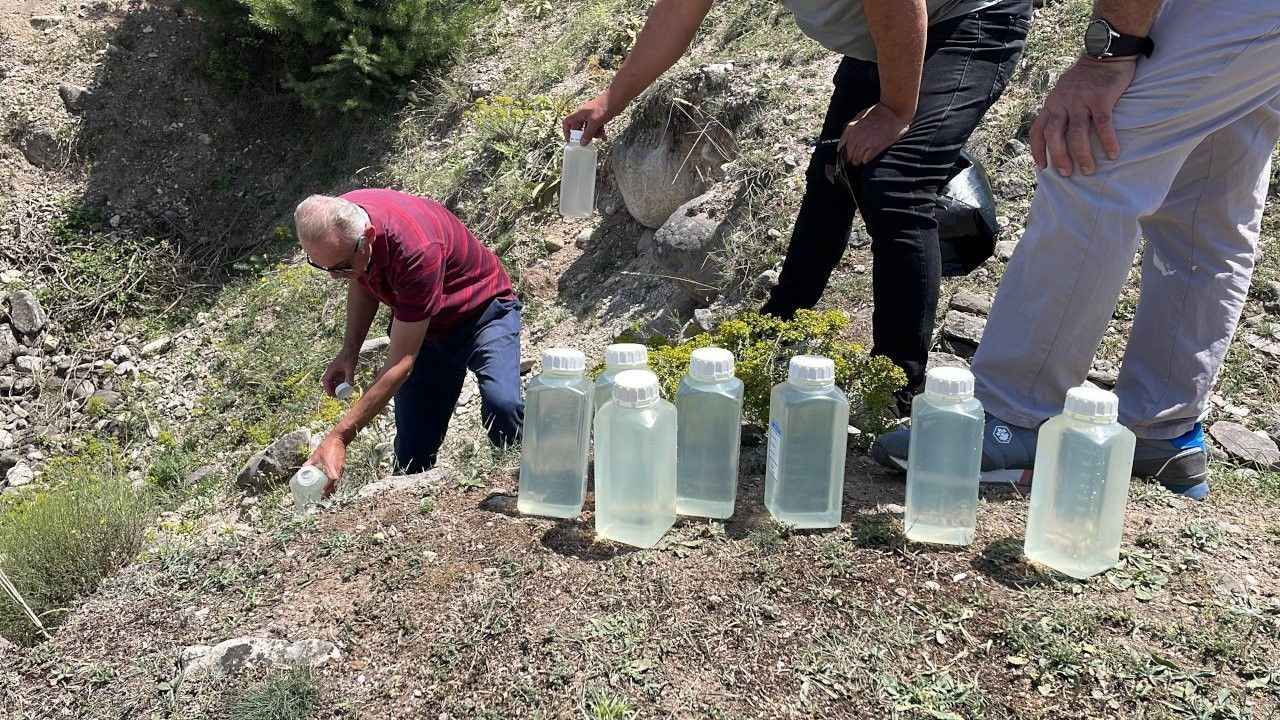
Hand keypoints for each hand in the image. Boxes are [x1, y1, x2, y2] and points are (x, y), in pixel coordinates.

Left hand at [307, 433, 346, 497]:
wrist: (340, 439)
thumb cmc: (329, 446)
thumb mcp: (317, 454)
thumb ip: (311, 462)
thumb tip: (303, 467)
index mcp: (332, 468)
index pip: (331, 483)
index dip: (327, 490)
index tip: (321, 495)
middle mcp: (338, 470)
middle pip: (335, 485)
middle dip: (329, 492)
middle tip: (322, 497)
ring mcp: (341, 469)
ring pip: (337, 482)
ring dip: (332, 488)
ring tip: (325, 493)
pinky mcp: (342, 467)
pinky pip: (338, 477)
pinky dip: (334, 482)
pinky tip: (329, 483)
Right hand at [322, 353, 355, 396]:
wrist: (352, 349)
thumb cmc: (350, 357)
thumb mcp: (350, 368)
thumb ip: (349, 377)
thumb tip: (350, 387)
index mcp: (331, 370)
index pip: (325, 381)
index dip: (327, 389)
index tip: (331, 395)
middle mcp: (331, 371)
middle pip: (328, 383)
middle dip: (331, 390)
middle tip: (337, 396)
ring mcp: (335, 371)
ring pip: (332, 382)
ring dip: (335, 388)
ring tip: (342, 394)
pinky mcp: (339, 371)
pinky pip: (337, 379)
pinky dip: (340, 384)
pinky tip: (346, 387)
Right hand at [562, 94, 616, 144]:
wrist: (617, 99)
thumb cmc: (604, 107)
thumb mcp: (595, 122)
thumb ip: (588, 133)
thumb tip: (582, 143)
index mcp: (579, 114)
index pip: (567, 122)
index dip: (567, 132)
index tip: (571, 141)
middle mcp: (583, 115)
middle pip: (578, 128)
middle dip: (583, 136)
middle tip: (587, 143)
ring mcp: (591, 116)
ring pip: (588, 129)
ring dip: (593, 134)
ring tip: (600, 136)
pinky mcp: (599, 117)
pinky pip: (596, 127)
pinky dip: (599, 132)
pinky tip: (605, 136)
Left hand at [839, 103, 912, 165]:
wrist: (892, 110)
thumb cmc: (877, 111)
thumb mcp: (859, 115)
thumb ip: (851, 125)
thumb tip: (846, 135)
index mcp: (851, 129)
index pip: (842, 145)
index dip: (843, 151)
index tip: (844, 154)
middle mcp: (856, 137)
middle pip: (849, 153)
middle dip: (850, 158)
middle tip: (852, 161)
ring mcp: (866, 142)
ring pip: (857, 158)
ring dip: (858, 160)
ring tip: (859, 162)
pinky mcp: (876, 146)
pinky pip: (866, 158)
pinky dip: (865, 160)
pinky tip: (866, 160)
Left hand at [1031, 57, 1135, 175]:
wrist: (1105, 50)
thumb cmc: (1085, 75)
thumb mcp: (1063, 90)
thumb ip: (1059, 108)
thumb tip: (1057, 131)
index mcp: (1052, 103)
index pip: (1037, 130)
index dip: (1037, 150)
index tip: (1041, 167)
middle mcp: (1062, 103)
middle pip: (1054, 135)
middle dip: (1058, 157)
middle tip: (1066, 174)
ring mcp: (1081, 101)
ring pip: (1077, 134)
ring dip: (1082, 155)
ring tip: (1089, 170)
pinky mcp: (1101, 98)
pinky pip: (1102, 124)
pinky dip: (1107, 141)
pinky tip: (1112, 154)